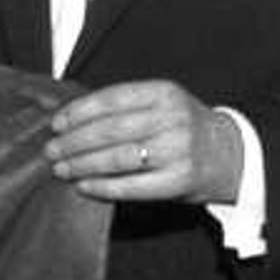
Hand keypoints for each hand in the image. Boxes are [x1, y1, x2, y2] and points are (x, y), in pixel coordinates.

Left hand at [46, 82, 241, 204]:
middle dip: (74, 142)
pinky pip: (132, 185)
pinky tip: (83, 186)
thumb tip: (68, 117)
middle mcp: (172, 118)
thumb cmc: (182, 127)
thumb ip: (123, 107)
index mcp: (164, 93)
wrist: (228, 153)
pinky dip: (103, 187)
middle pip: (110, 130)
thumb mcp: (161, 104)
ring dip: (83, 165)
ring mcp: (177, 150)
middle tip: (50, 150)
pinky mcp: (179, 180)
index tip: (56, 123)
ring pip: (118, 157)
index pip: (111, 99)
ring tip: (61, 168)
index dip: (79, 112)